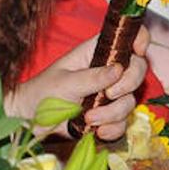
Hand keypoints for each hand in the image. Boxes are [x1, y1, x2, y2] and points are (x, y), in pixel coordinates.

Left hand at [9, 29, 150, 139]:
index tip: (139, 50)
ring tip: (89, 119)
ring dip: (113, 113)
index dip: (139, 39)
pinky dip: (113, 129)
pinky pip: (122, 122)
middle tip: (109, 94)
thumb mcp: (65, 82)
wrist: (29, 122)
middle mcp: (108, 71)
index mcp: (97, 53)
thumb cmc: (41, 93)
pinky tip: (97, 132)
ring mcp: (109, 94)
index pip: (127, 37)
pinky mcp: (107, 116)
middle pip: (138, 70)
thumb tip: (119, 70)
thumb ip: (92, 77)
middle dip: (128, 84)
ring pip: (130, 100)